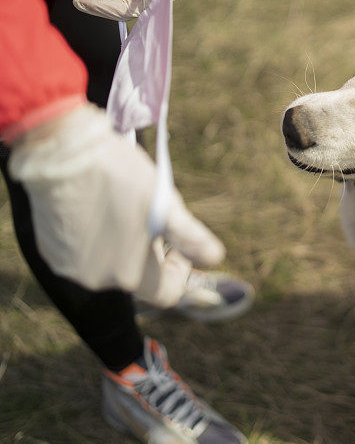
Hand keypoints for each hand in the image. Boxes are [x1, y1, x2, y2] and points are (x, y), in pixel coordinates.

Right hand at [9, 104, 224, 306]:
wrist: (60, 150)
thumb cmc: (120, 177)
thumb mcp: (165, 205)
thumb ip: (190, 237)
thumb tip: (215, 258)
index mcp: (131, 274)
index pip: (167, 293)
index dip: (179, 270)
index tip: (176, 242)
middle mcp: (98, 280)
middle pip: (137, 276)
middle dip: (149, 251)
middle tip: (149, 215)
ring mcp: (70, 267)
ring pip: (109, 264)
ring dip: (122, 244)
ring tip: (122, 208)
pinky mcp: (50, 250)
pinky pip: (81, 253)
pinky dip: (94, 238)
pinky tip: (95, 208)